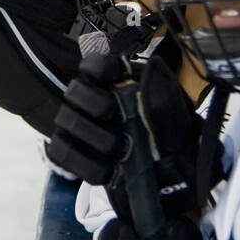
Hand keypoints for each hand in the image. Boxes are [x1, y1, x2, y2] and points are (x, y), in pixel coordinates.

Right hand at [44, 53, 223, 224]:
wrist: (171, 175)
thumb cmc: (173, 138)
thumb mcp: (178, 116)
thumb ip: (164, 94)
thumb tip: (152, 68)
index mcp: (119, 82)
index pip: (96, 63)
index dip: (100, 68)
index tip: (116, 78)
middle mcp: (93, 97)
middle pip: (75, 90)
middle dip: (95, 106)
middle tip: (118, 120)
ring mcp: (78, 123)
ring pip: (66, 120)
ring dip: (92, 136)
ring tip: (119, 152)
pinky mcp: (71, 150)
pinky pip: (61, 152)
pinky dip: (84, 163)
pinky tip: (108, 171)